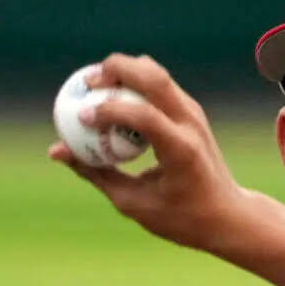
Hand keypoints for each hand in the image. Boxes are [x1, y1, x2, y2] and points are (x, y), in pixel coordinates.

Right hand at [48, 53, 284, 285]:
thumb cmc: (179, 216)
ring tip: (94, 86)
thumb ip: (95, 173)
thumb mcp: (133, 203)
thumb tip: (57, 150)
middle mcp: (192, 124)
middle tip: (84, 83)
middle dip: (115, 69)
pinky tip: (112, 96)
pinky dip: (133, 82)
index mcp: (181, 151)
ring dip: (123, 70)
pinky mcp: (192, 111)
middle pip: (153, 77)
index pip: (145, 115)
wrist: (227, 214)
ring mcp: (195, 114)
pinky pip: (159, 84)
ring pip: (157, 73)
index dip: (109, 109)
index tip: (79, 116)